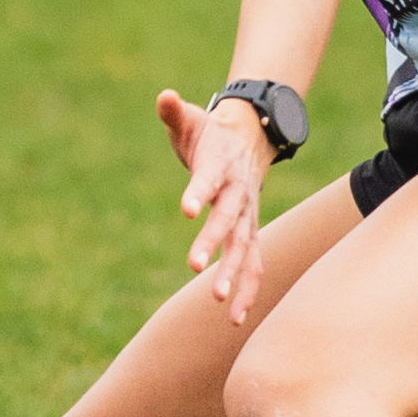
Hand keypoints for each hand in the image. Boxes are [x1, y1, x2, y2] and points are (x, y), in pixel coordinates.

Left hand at [155, 85, 283, 321]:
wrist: (249, 140)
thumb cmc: (210, 134)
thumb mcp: (191, 120)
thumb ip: (174, 112)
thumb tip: (164, 97)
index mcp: (220, 166)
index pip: (208, 180)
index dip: (198, 192)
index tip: (186, 208)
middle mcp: (239, 194)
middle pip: (228, 221)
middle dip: (213, 243)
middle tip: (195, 267)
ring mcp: (248, 217)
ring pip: (244, 249)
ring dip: (233, 275)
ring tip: (218, 303)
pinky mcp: (250, 233)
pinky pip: (253, 265)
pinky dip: (248, 290)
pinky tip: (235, 319)